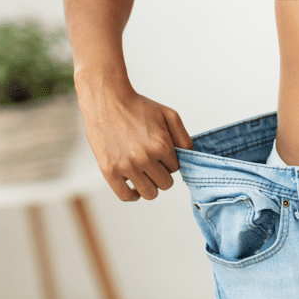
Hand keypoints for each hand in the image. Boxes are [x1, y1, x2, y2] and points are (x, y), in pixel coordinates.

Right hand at [76, 80, 193, 201]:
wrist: (108, 101)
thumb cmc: (139, 108)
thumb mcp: (169, 115)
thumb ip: (184, 138)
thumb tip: (190, 157)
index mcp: (161, 145)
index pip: (176, 168)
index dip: (170, 160)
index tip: (162, 152)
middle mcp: (144, 158)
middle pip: (165, 184)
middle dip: (163, 174)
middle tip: (154, 162)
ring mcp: (126, 167)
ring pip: (149, 193)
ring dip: (150, 185)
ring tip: (146, 173)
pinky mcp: (109, 172)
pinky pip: (126, 196)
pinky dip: (134, 194)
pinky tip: (135, 185)